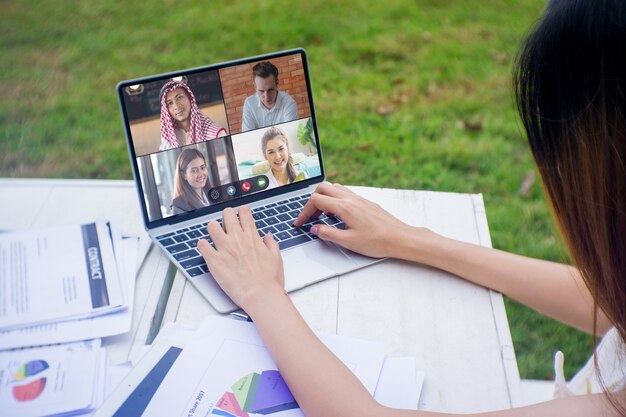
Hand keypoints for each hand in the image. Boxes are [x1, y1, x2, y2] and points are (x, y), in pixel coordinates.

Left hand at [197, 206, 284, 308]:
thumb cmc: (269, 281)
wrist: (260, 295)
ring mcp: (224, 249)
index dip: (242, 211)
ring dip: (213, 227)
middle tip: (226, 221)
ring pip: (212, 226)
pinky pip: (202, 245)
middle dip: (227, 215)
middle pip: (227, 215)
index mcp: (252, 237)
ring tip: (214, 233)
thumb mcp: (276, 258)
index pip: (244, 214)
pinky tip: (205, 247)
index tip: (240, 213)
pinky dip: (202, 244)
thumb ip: (271, 244)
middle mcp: (237, 239)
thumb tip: (267, 236)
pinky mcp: (214, 261)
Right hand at [293, 183, 413, 257]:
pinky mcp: (365, 202)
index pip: (316, 200)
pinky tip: (337, 214)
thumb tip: (315, 229)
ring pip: (334, 188)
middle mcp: (351, 199)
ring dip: (324, 198)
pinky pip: (345, 193)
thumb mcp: (348, 242)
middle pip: (322, 188)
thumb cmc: (377, 241)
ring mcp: (359, 198)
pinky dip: (335, 199)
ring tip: (322, 216)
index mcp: (344, 207)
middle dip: (311, 201)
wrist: (400, 238)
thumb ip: (328, 234)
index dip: (304, 211)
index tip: (300, 223)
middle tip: (310, 217)